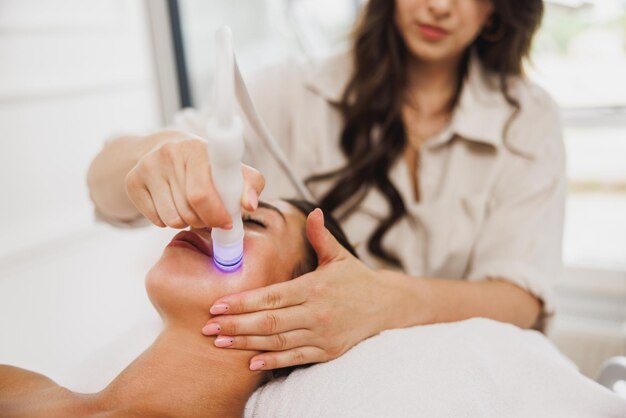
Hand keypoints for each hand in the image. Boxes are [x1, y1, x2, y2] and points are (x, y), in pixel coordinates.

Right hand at [125, 135, 264, 227]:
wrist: (165, 148)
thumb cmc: (206, 165)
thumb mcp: (232, 169)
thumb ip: (250, 184)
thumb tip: (250, 205)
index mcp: (197, 150)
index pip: (201, 194)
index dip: (216, 214)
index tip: (226, 222)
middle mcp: (169, 154)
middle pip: (188, 211)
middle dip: (204, 221)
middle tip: (209, 215)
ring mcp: (147, 167)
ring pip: (172, 220)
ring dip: (186, 222)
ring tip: (190, 208)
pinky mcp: (132, 181)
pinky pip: (155, 220)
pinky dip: (167, 221)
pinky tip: (172, 205)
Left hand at [202, 209, 387, 370]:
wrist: (385, 305)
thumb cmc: (355, 278)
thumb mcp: (338, 255)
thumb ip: (320, 236)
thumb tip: (313, 211)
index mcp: (314, 287)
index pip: (271, 296)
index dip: (242, 302)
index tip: (217, 305)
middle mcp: (316, 312)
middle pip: (268, 321)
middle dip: (235, 325)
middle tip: (208, 327)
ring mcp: (321, 334)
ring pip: (277, 341)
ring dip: (246, 343)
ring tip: (221, 343)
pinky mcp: (327, 351)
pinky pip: (295, 358)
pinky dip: (273, 361)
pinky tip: (251, 361)